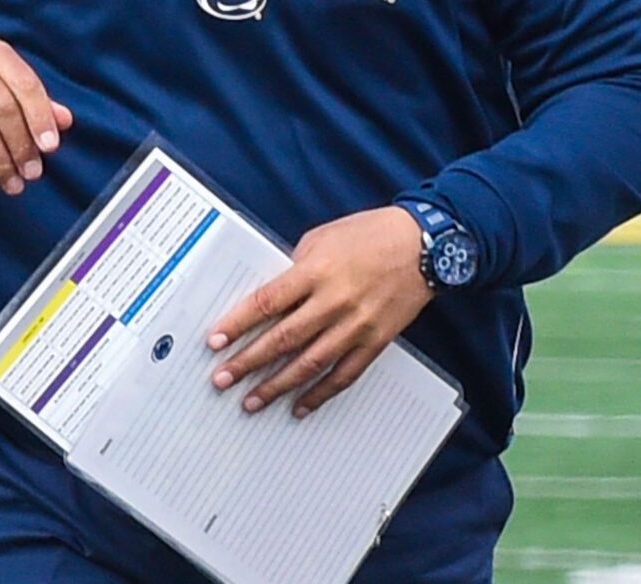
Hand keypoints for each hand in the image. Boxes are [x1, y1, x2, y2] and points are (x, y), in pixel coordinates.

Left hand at [205, 206, 432, 418]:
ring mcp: (357, 325)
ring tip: (251, 401)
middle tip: (222, 379)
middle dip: (248, 362)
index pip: (267, 302)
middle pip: (283, 338)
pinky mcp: (376, 341)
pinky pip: (344, 374)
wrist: (425, 245)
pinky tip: (300, 406)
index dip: (237, 324)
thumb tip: (271, 301)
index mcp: (317, 270)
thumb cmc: (371, 234)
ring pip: (310, 364)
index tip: (214, 342)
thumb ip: (295, 269)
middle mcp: (335, 300)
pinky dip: (320, 394)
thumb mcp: (323, 238)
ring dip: (277, 386)